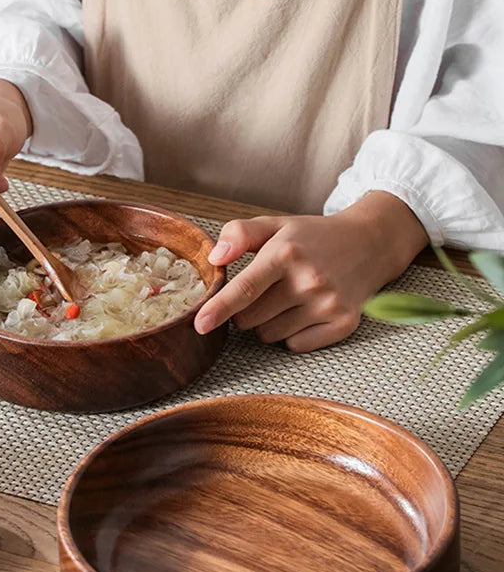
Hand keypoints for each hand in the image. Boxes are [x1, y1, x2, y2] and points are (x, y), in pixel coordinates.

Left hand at [194, 192, 428, 351]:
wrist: (372, 242)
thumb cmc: (314, 236)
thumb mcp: (276, 225)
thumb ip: (240, 234)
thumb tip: (215, 257)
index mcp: (286, 253)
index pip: (245, 288)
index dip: (219, 308)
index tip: (200, 324)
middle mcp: (309, 279)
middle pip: (249, 319)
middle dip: (248, 309)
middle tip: (270, 289)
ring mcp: (328, 304)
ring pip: (269, 335)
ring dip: (270, 323)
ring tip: (291, 298)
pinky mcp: (343, 323)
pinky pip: (295, 346)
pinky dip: (294, 334)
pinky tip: (308, 311)